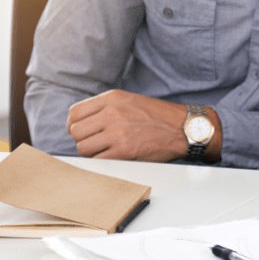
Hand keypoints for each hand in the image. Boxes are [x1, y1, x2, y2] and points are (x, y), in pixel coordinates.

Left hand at [67, 90, 216, 161]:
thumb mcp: (131, 100)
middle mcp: (112, 113)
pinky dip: (102, 162)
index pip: (74, 113)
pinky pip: (96, 160)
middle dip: (83, 139)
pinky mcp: (123, 152)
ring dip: (92, 152)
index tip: (84, 131)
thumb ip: (106, 108)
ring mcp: (117, 133)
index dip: (75, 124)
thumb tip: (80, 123)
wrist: (183, 128)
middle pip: (75, 131)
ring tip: (107, 150)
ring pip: (82, 148)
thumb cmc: (157, 116)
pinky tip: (115, 157)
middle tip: (98, 142)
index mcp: (112, 98)